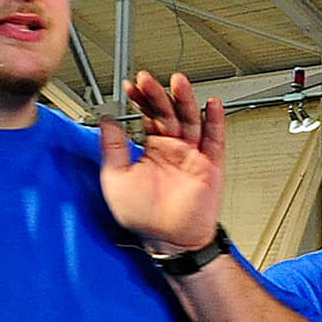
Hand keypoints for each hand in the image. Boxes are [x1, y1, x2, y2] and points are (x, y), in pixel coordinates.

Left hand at [100, 71, 223, 256]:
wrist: (170, 241)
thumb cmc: (143, 217)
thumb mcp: (115, 178)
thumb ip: (111, 148)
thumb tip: (105, 120)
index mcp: (152, 150)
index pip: (147, 116)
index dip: (140, 100)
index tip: (131, 85)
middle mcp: (173, 149)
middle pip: (168, 113)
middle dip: (158, 95)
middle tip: (148, 80)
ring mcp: (193, 156)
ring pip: (190, 121)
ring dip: (185, 101)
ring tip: (178, 82)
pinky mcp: (210, 166)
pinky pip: (215, 139)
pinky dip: (215, 121)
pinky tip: (211, 104)